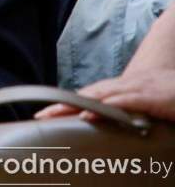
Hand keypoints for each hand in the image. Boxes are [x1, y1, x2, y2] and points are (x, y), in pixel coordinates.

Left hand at [37, 72, 174, 121]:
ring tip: (58, 113)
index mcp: (117, 89)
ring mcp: (135, 89)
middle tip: (41, 115)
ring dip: (78, 103)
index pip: (85, 97)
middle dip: (62, 105)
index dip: (63, 105)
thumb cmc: (164, 95)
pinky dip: (110, 105)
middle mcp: (122, 86)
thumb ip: (121, 110)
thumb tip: (101, 118)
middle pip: (86, 95)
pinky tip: (94, 111)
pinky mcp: (150, 96)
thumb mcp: (140, 102)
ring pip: (101, 95)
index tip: (43, 115)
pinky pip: (126, 100)